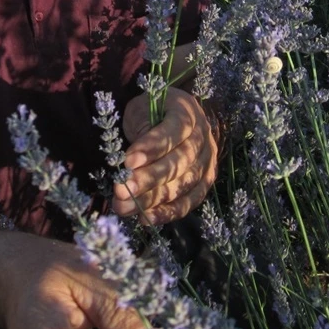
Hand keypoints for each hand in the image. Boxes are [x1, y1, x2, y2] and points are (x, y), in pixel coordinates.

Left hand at [112, 87, 217, 224]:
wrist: (169, 116)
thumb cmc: (149, 112)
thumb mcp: (141, 110)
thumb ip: (140, 131)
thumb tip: (132, 166)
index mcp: (187, 111)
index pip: (173, 130)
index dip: (152, 147)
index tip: (127, 161)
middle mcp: (204, 137)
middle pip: (179, 162)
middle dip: (147, 178)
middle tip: (121, 190)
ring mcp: (207, 161)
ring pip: (182, 185)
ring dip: (152, 199)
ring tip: (124, 206)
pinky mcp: (204, 183)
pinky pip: (188, 202)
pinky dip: (166, 213)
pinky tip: (144, 218)